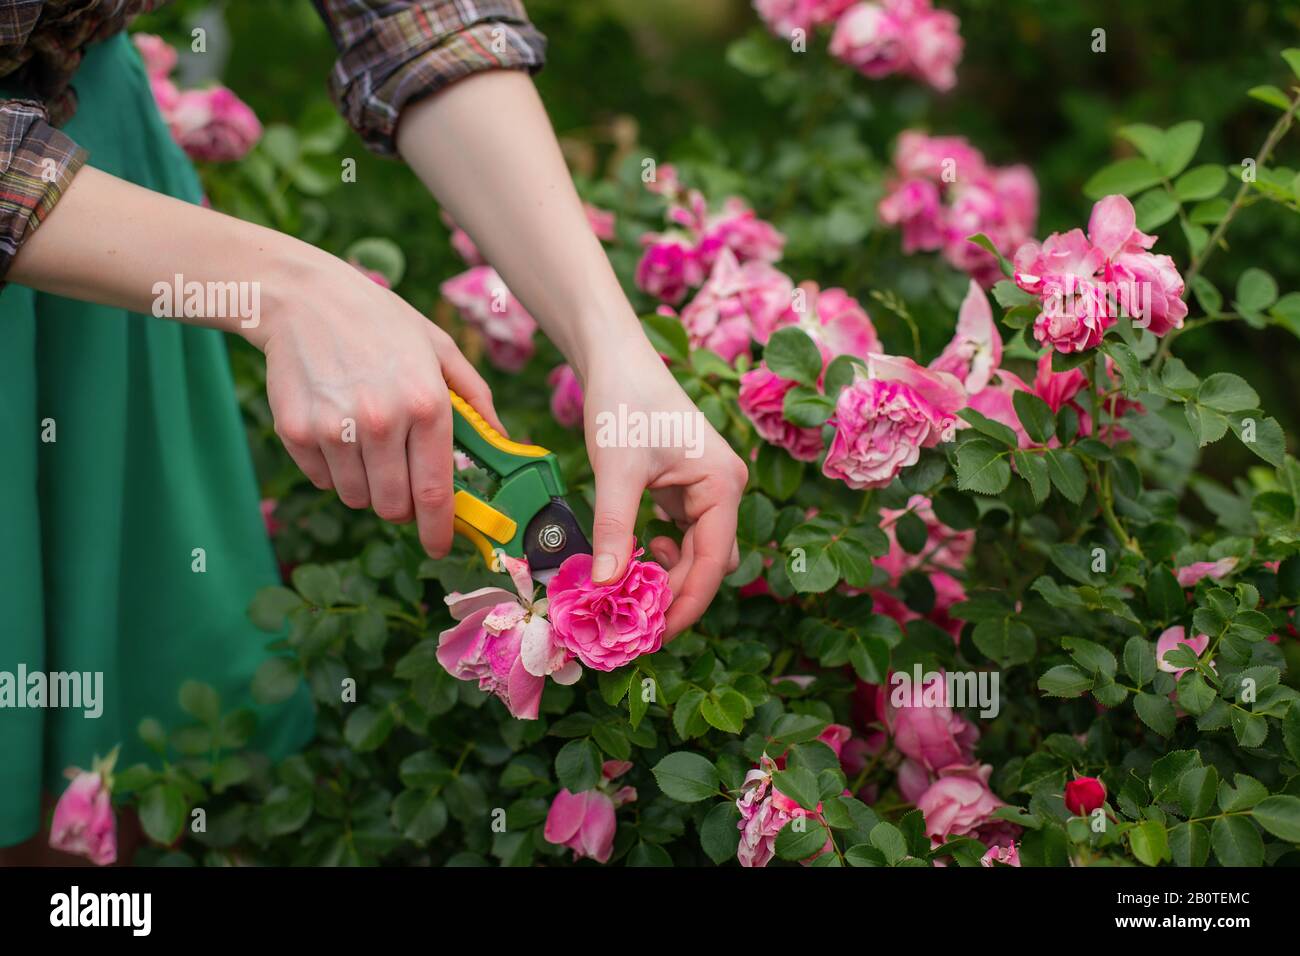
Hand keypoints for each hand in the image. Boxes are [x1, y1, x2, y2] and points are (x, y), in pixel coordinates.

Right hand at [250, 256, 502, 557]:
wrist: (305, 298)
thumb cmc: (381, 323)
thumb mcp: (440, 349)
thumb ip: (475, 398)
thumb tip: (502, 440)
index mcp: (426, 404)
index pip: (436, 492)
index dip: (439, 529)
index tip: (440, 546)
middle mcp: (381, 421)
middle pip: (394, 507)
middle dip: (401, 506)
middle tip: (401, 481)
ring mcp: (335, 429)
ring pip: (357, 497)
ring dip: (367, 486)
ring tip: (367, 444)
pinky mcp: (296, 432)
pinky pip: (322, 480)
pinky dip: (333, 469)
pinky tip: (335, 428)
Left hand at [582, 342, 746, 638]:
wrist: (616, 358)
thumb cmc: (622, 403)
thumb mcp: (615, 470)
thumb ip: (612, 529)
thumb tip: (603, 585)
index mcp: (721, 485)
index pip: (713, 563)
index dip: (685, 604)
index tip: (654, 635)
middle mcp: (723, 490)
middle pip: (708, 563)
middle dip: (673, 594)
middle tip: (630, 622)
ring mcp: (707, 490)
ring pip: (695, 553)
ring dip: (666, 576)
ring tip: (628, 592)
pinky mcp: (686, 488)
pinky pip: (681, 535)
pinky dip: (659, 554)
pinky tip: (633, 555)